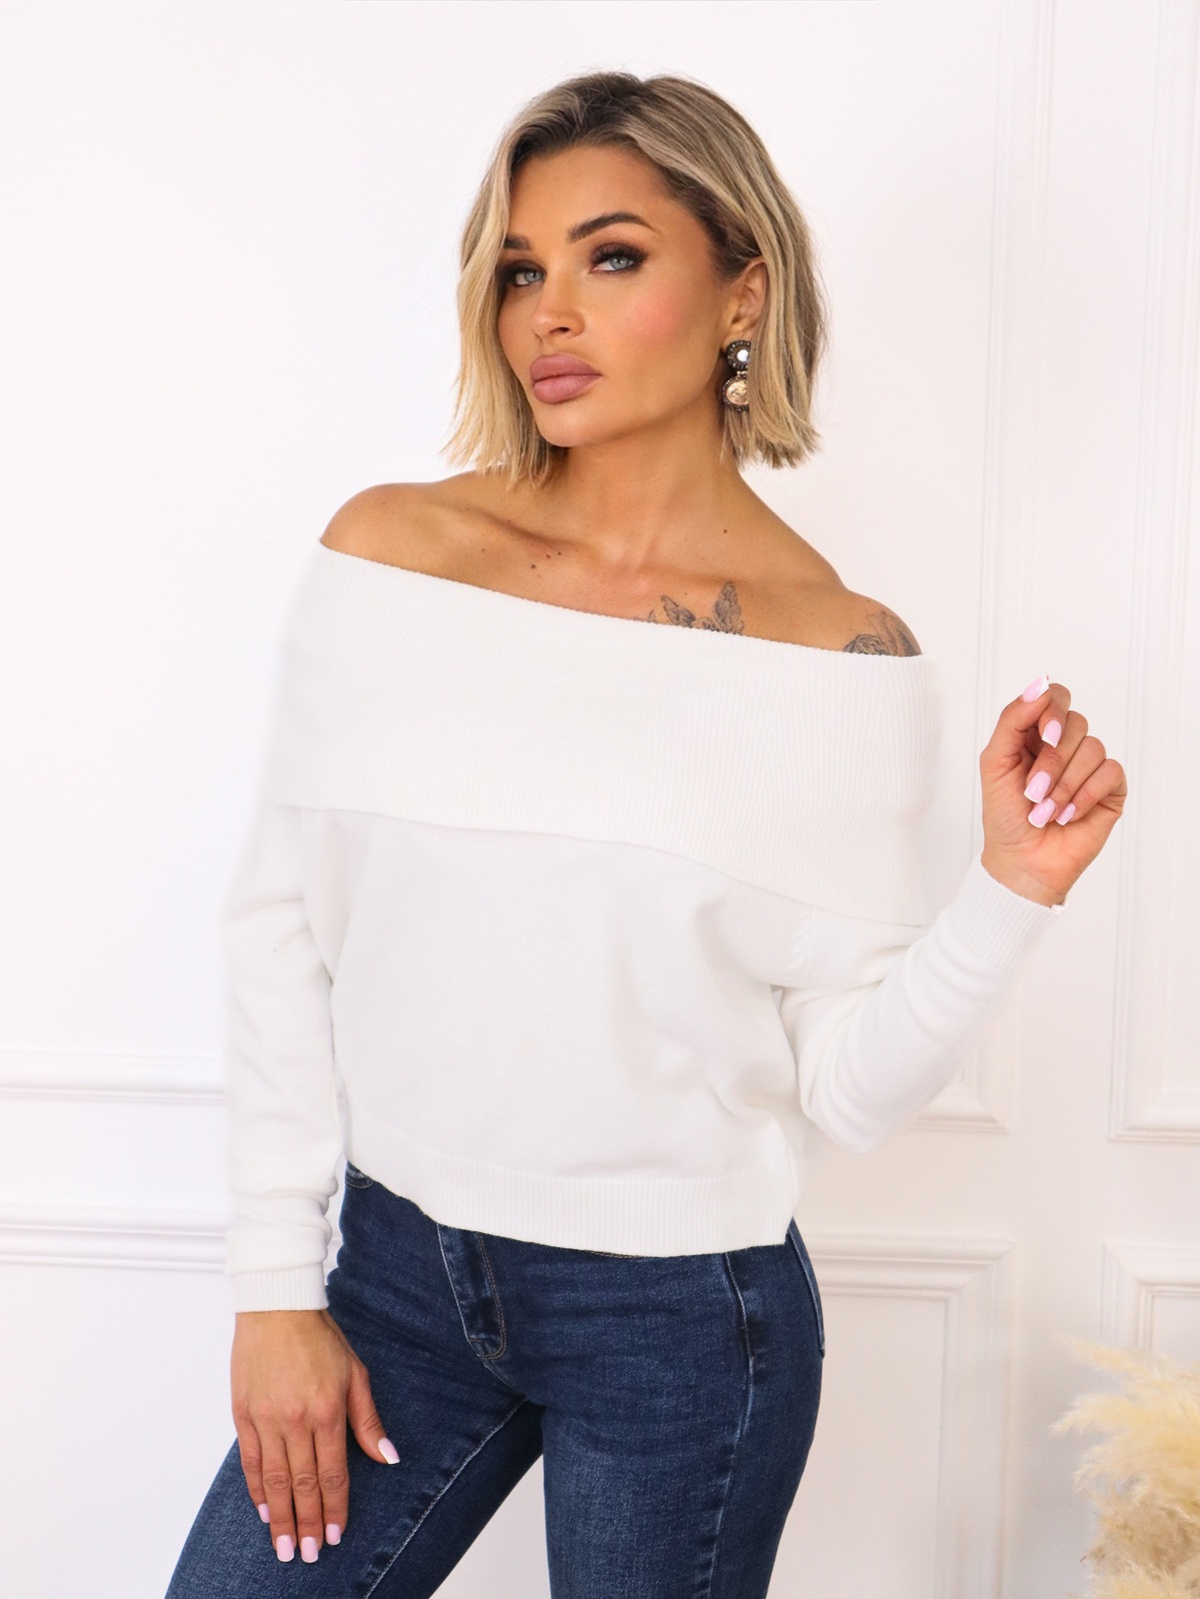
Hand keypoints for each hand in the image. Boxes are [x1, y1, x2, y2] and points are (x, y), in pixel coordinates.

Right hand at [230, 1308, 398, 1563]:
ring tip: (282, 1548)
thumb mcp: (355, 1373)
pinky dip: (256, 1489)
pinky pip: (250, 1461)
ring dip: (279, 1518)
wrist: (277, 1307)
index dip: (334, 1510)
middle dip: (306, 1525)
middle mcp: (296, 1421)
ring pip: (275, 1480)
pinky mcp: (243, 1414)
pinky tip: (263, 1509)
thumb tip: (388, 1457)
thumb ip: (367, 1420)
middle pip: (302, 1485)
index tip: (334, 1537)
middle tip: (306, 1556)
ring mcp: (266, 1419)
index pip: (332, 1474)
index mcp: (328, 1411)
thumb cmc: (320, 1338)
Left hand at [977, 673, 1127, 906]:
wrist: (1022, 860)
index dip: (1052, 710)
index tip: (1042, 737)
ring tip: (1046, 810)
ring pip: (1093, 748)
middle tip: (1033, 791)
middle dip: (1052, 760)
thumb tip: (1041, 685)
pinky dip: (1085, 795)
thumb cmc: (1005, 815)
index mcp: (1036, 732)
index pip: (1055, 696)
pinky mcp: (1110, 788)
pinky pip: (1110, 772)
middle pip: (1076, 722)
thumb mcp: (995, 762)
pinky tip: (1068, 814)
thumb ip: (1013, 720)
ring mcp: (1090, 765)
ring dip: (1064, 784)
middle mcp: (1066, 744)